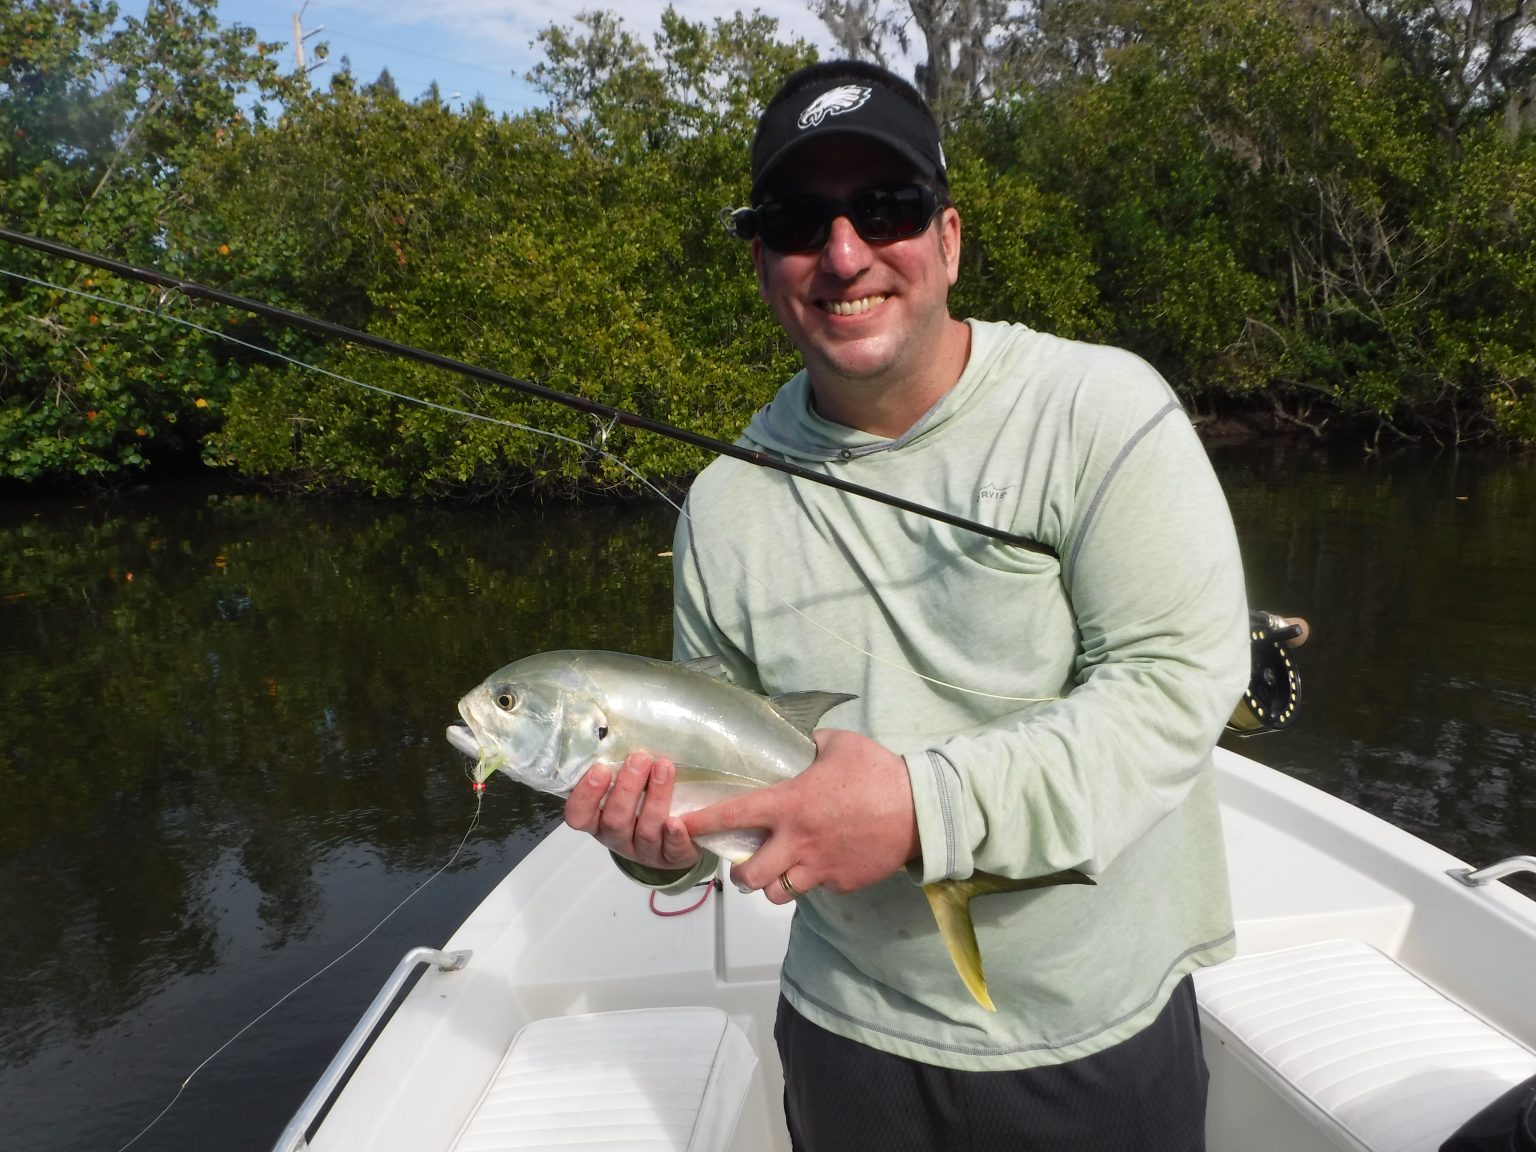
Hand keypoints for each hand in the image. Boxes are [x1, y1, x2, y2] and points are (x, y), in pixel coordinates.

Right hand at [563, 751, 701, 871]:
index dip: (586, 795)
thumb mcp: (627, 787)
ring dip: (654, 798)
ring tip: (664, 768)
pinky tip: (676, 822)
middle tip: (639, 759)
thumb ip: (619, 769)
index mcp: (599, 821)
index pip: (579, 815)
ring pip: (645, 831)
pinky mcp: (672, 858)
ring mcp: (645, 851)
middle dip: (627, 789)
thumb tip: (619, 732)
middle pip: (615, 820)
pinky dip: (674, 836)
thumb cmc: (644, 803)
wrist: (679, 836)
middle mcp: (618, 839)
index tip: (600, 769)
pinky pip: (672, 851)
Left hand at [681, 728, 918, 903]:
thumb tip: (798, 740)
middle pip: (747, 876)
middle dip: (739, 873)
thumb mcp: (839, 745)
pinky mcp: (841, 883)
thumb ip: (810, 744)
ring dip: (772, 884)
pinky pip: (815, 890)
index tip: (683, 826)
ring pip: (776, 893)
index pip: (733, 816)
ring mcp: (819, 867)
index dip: (703, 823)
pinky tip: (824, 863)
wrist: (921, 810)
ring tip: (779, 870)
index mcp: (790, 804)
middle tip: (745, 861)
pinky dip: (812, 881)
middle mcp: (797, 842)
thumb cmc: (878, 772)